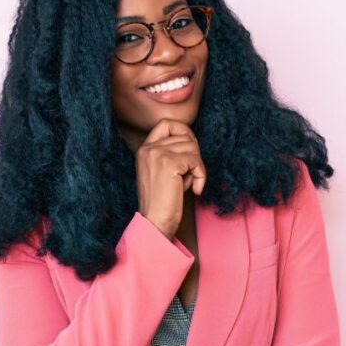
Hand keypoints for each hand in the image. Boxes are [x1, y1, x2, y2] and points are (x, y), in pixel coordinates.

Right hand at [135, 118, 206, 239]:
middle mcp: (148, 148)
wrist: (154, 222)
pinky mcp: (169, 163)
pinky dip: (200, 176)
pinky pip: (196, 161)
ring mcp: (158, 154)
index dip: (183, 131)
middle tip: (189, 175)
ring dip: (196, 167)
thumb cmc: (161, 202)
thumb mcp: (161, 172)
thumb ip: (171, 154)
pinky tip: (194, 190)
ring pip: (193, 147)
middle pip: (185, 136)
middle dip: (193, 156)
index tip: (190, 151)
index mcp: (144, 149)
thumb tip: (192, 140)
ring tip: (187, 184)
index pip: (166, 123)